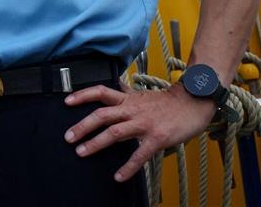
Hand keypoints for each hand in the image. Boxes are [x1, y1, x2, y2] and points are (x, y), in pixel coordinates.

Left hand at [63, 83, 216, 181]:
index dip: (82, 95)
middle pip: (102, 115)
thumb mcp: (142, 94)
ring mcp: (144, 124)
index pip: (100, 92)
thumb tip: (114, 83)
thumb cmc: (167, 101)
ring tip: (81, 152)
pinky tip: (118, 176)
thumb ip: (126, 92)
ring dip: (96, 143)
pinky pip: (139, 155)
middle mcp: (132, 110)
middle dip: (82, 126)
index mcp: (127, 99)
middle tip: (68, 137)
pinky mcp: (157, 138)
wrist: (194, 102)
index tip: (66, 102)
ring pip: (114, 132)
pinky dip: (128, 167)